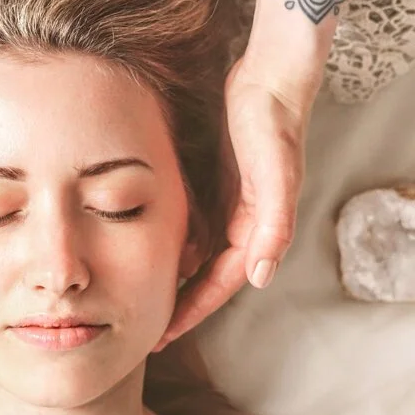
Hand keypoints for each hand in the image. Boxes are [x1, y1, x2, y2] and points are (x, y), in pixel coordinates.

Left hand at [155, 55, 309, 350]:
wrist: (270, 76)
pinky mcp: (217, 185)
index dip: (191, 313)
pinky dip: (171, 244)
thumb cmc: (273, 122)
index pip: (219, 285)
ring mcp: (229, 205)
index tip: (162, 338)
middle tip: (145, 332)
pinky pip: (191, 227)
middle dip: (179, 307)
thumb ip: (274, 225)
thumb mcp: (276, 172)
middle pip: (206, 278)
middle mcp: (244, 223)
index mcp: (256, 228)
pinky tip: (145, 250)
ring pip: (196, 255)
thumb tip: (262, 276)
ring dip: (172, 278)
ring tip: (138, 299)